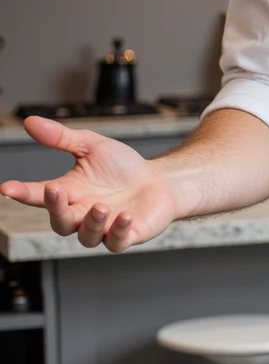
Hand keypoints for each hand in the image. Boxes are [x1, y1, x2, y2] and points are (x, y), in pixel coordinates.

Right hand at [0, 116, 179, 252]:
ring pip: (86, 236)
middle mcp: (82, 213)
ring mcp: (103, 228)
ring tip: (100, 206)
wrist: (159, 180)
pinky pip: (116, 242)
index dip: (22, 192)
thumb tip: (31, 121)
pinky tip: (124, 216)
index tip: (6, 188)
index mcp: (70, 192)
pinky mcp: (126, 236)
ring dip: (91, 222)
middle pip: (59, 221)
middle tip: (55, 190)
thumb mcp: (91, 146)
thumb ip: (61, 138)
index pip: (39, 195)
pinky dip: (118, 231)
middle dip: (55, 208)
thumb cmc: (123, 167)